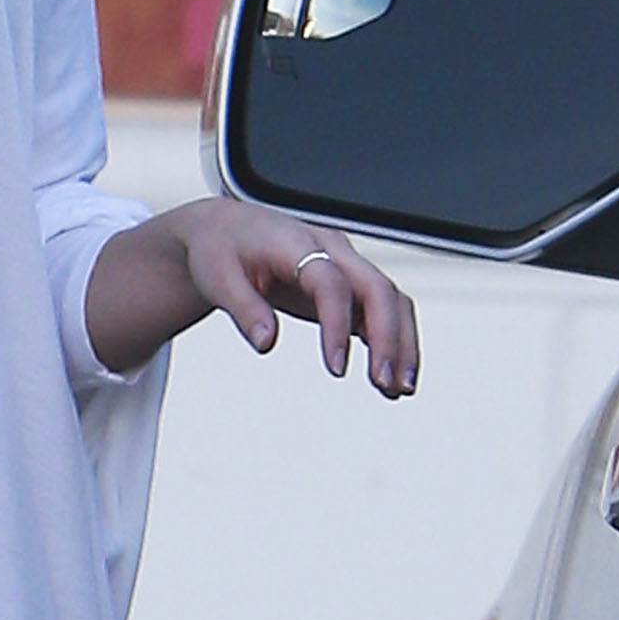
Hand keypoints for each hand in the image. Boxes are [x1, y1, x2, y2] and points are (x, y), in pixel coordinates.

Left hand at [175, 198, 420, 397]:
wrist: (226, 230)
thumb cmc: (221, 248)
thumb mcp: (217, 277)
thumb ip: (244, 308)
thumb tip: (265, 342)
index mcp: (295, 242)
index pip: (331, 282)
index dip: (337, 324)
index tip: (336, 368)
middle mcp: (330, 249)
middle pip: (378, 289)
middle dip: (389, 337)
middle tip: (385, 383)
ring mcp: (344, 265)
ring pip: (391, 299)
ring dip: (401, 343)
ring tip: (398, 389)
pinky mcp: (347, 284)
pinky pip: (382, 310)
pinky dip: (392, 341)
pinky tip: (389, 377)